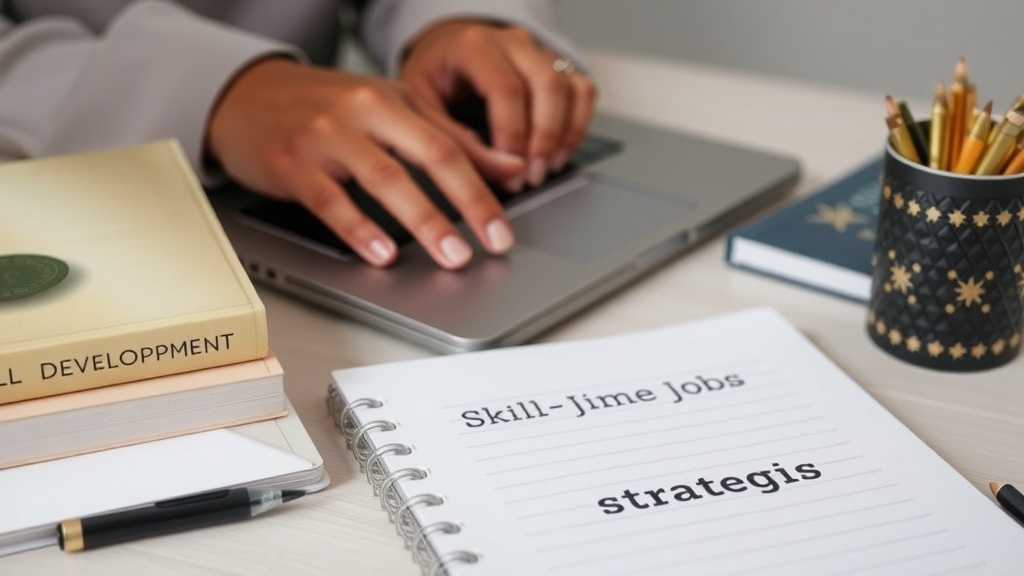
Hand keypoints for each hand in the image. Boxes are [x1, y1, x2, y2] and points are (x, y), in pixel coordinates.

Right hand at [206, 58, 523, 269]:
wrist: (248, 94)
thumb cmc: (326, 107)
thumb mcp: (390, 111)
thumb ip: (449, 137)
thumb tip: (508, 169)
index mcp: (394, 99)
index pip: (451, 146)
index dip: (483, 190)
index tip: (503, 229)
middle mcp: (363, 110)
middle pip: (428, 157)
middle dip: (466, 205)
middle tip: (489, 245)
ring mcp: (325, 135)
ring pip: (384, 179)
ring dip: (423, 220)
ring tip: (449, 254)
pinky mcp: (290, 162)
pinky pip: (329, 199)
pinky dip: (358, 229)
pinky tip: (381, 254)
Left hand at [401, 20, 596, 188]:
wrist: (443, 54)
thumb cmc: (432, 79)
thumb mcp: (422, 107)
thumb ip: (455, 139)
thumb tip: (503, 170)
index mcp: (475, 46)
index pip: (506, 89)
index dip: (513, 136)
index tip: (510, 174)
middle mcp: (513, 42)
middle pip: (547, 85)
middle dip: (544, 139)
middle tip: (531, 178)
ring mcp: (538, 52)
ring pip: (570, 88)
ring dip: (564, 136)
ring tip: (545, 170)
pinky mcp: (556, 66)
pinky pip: (583, 91)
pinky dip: (578, 126)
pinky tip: (559, 154)